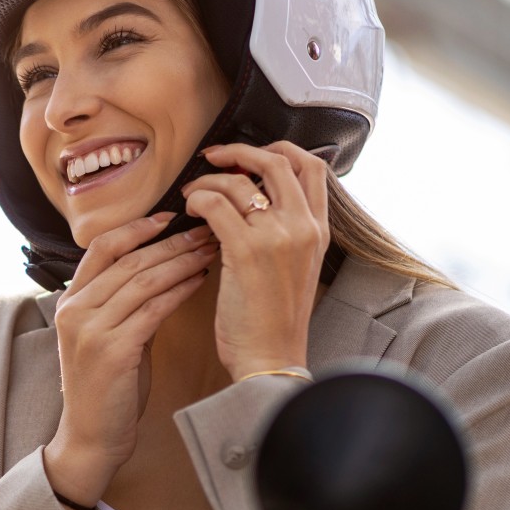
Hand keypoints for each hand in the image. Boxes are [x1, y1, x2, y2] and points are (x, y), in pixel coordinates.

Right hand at [45, 212, 218, 506]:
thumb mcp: (108, 335)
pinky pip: (152, 309)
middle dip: (171, 241)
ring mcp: (90, 329)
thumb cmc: (108, 387)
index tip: (171, 215)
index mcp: (70, 301)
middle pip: (128, 259)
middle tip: (206, 227)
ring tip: (210, 248)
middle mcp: (75, 309)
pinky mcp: (112, 350)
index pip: (101, 247)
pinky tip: (201, 280)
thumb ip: (123, 302)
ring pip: (143, 279)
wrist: (92, 436)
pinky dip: (179, 290)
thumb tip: (159, 267)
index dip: (137, 227)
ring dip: (181, 260)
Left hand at [181, 141, 330, 380]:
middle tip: (215, 158)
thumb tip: (255, 200)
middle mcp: (303, 228)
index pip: (312, 167)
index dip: (280, 150)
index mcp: (319, 231)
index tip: (250, 156)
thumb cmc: (274, 321)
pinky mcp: (247, 251)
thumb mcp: (296, 269)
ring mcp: (278, 238)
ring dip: (209, 180)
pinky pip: (216, 203)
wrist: (271, 359)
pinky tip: (190, 210)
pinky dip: (198, 198)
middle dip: (241, 151)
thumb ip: (287, 233)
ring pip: (240, 181)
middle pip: (278, 161)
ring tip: (193, 193)